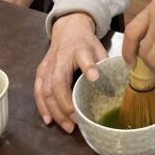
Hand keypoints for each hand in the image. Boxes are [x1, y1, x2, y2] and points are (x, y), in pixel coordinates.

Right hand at [34, 13, 106, 132]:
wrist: (68, 28)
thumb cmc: (85, 42)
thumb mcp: (99, 48)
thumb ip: (104, 65)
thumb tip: (115, 86)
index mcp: (79, 50)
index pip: (84, 58)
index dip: (89, 67)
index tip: (95, 77)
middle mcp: (59, 59)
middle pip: (59, 84)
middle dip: (66, 106)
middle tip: (77, 123)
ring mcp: (47, 66)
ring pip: (46, 92)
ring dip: (56, 111)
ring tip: (67, 126)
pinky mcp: (40, 72)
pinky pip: (38, 92)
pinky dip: (42, 107)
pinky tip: (48, 120)